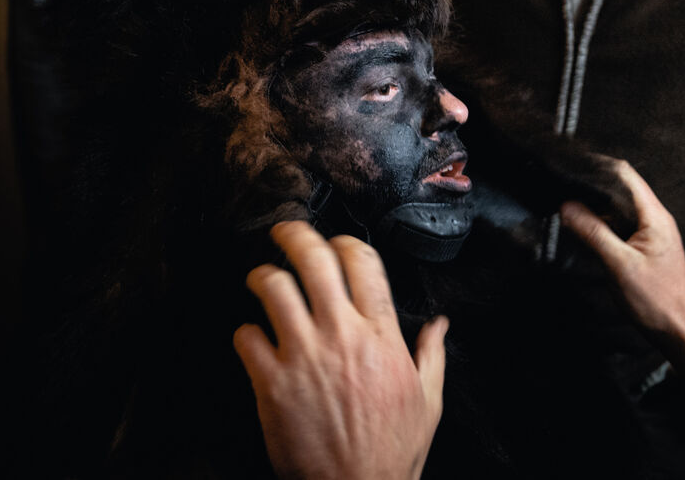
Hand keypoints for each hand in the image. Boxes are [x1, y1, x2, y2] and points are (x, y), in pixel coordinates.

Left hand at [233, 221, 446, 479]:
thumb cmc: (392, 452)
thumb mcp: (428, 401)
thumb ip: (431, 354)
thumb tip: (440, 323)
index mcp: (382, 336)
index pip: (363, 262)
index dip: (345, 243)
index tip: (336, 244)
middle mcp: (343, 337)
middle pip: (314, 260)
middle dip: (295, 236)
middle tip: (284, 232)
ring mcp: (305, 358)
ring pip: (274, 288)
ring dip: (263, 277)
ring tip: (260, 279)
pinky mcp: (272, 384)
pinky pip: (246, 337)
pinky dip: (244, 333)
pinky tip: (250, 337)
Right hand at [560, 161, 684, 389]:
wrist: (681, 332)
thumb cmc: (659, 301)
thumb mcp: (620, 264)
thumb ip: (593, 232)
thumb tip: (567, 206)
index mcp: (654, 216)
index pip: (625, 174)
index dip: (597, 166)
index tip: (571, 166)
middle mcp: (653, 220)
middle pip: (619, 189)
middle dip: (590, 186)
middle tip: (561, 188)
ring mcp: (649, 234)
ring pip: (616, 209)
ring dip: (593, 207)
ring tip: (565, 208)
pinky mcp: (642, 249)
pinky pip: (618, 227)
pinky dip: (600, 226)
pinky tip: (582, 232)